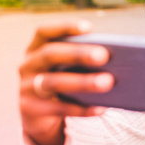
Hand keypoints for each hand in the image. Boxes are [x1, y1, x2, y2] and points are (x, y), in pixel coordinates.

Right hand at [19, 20, 113, 144]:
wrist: (39, 117)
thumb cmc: (63, 81)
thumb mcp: (67, 67)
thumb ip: (82, 60)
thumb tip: (118, 59)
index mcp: (36, 48)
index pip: (44, 31)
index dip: (65, 27)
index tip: (89, 27)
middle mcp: (28, 65)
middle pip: (51, 54)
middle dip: (78, 54)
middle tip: (104, 56)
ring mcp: (26, 88)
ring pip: (54, 82)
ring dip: (83, 82)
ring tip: (108, 82)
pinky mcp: (30, 110)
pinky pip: (58, 108)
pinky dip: (81, 108)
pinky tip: (101, 108)